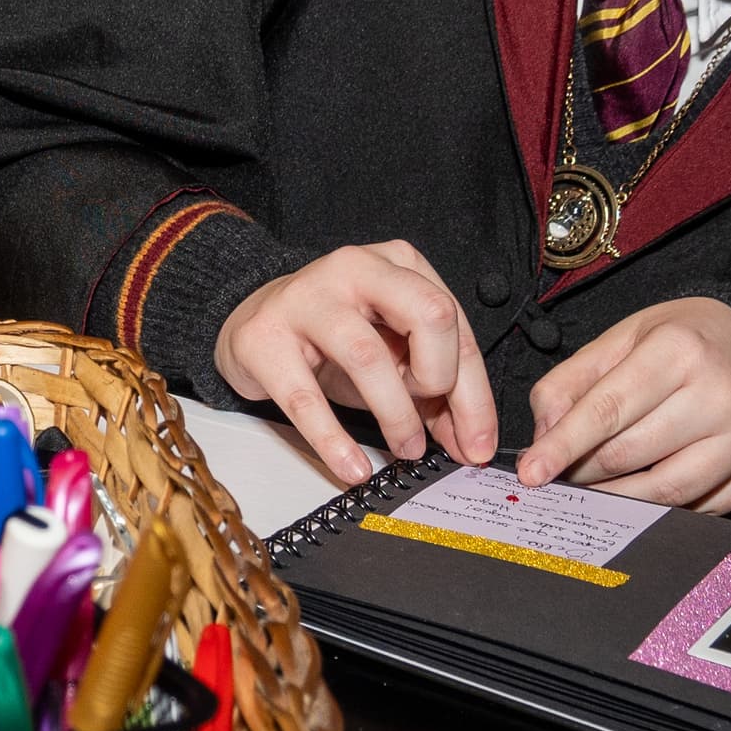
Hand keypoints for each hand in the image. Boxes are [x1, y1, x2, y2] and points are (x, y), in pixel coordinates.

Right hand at [215, 241, 500, 483]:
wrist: (252, 322)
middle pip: (429, 315)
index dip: (474, 392)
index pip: (455, 324)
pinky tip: (352, 466)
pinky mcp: (265, 338)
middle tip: (428, 417)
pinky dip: (335, 441)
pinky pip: (307, 400)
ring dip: (396, 414)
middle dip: (440, 378)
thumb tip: (468, 443)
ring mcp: (306, 298)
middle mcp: (357, 269)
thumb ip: (434, 393)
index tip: (477, 443)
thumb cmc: (332, 338)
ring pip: (368, 357)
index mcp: (399, 264)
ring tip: (405, 448)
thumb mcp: (391, 354)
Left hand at [514, 298, 730, 509]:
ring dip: (618, 500)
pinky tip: (645, 493)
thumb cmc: (682, 341)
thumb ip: (571, 383)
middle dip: (584, 473)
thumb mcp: (622, 339)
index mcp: (681, 348)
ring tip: (596, 491)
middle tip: (564, 476)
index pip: (608, 411)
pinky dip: (664, 508)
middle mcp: (722, 391)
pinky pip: (702, 507)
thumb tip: (543, 439)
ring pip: (665, 492)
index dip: (563, 447)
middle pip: (630, 456)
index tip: (531, 473)